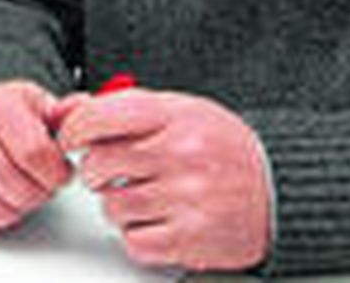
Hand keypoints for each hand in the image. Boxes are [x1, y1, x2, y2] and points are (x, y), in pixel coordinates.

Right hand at [0, 80, 73, 237]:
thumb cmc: (13, 115)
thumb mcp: (41, 104)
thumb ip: (67, 111)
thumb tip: (84, 108)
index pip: (34, 154)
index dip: (56, 173)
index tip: (61, 172)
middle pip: (16, 188)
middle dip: (39, 194)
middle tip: (42, 182)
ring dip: (17, 208)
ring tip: (22, 187)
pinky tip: (0, 196)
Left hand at [56, 88, 271, 272]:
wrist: (280, 187)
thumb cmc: (223, 147)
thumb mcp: (180, 110)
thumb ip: (127, 108)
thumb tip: (70, 111)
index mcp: (174, 117)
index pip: (102, 117)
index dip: (74, 129)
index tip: (70, 139)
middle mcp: (180, 155)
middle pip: (99, 165)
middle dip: (97, 172)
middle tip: (112, 173)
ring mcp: (187, 199)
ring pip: (112, 207)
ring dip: (119, 206)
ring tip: (145, 197)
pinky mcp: (192, 239)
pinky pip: (134, 241)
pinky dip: (138, 235)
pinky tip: (158, 221)